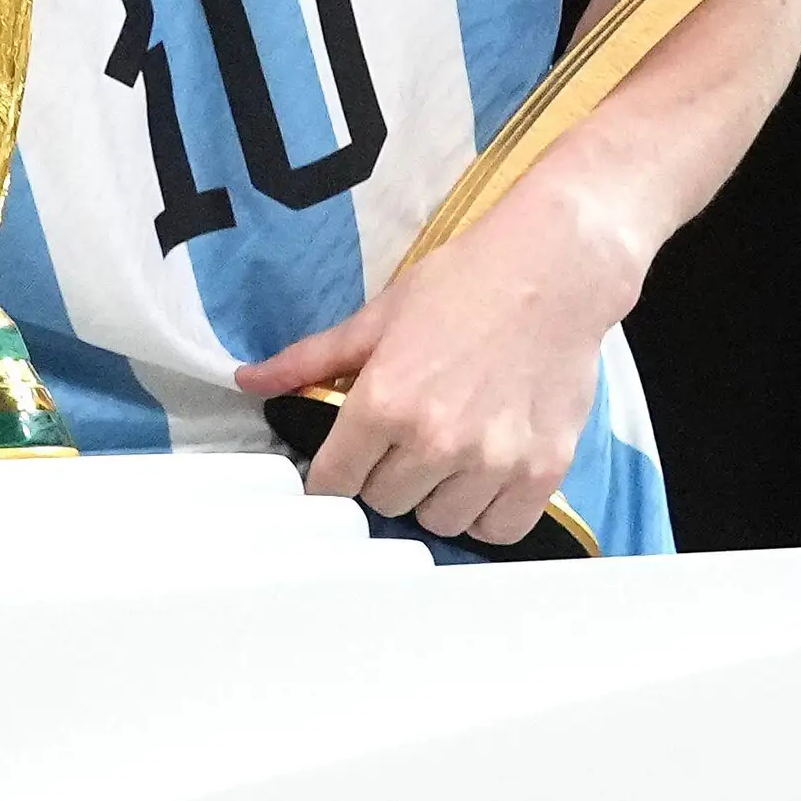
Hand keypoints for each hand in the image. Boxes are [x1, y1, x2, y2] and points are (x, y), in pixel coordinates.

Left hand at [234, 180, 651, 544]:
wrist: (554, 270)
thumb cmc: (462, 285)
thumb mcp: (378, 317)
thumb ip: (311, 359)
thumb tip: (246, 381)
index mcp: (384, 401)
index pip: (333, 483)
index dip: (333, 474)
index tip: (346, 462)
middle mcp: (436, 439)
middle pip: (385, 504)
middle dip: (386, 477)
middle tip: (405, 441)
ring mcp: (493, 460)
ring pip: (440, 522)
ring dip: (437, 497)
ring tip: (448, 454)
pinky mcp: (543, 471)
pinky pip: (499, 530)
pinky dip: (488, 513)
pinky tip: (485, 477)